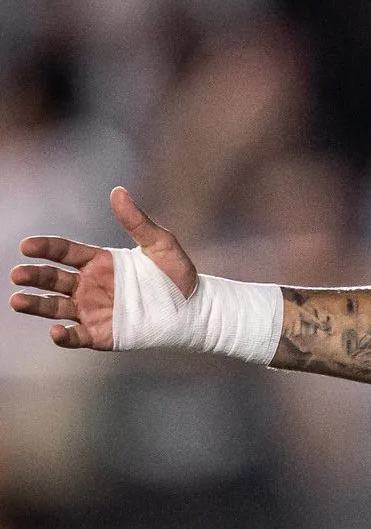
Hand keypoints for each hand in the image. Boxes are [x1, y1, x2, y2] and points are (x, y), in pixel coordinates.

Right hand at [9, 187, 195, 349]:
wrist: (195, 309)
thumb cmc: (176, 275)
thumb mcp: (160, 244)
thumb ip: (137, 222)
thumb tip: (118, 192)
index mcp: (100, 262)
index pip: (64, 252)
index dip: (45, 248)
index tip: (26, 246)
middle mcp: (89, 286)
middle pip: (53, 279)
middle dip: (34, 276)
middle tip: (17, 274)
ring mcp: (92, 310)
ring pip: (56, 307)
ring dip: (36, 305)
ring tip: (17, 301)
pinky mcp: (101, 334)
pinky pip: (78, 336)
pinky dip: (64, 336)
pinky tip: (56, 331)